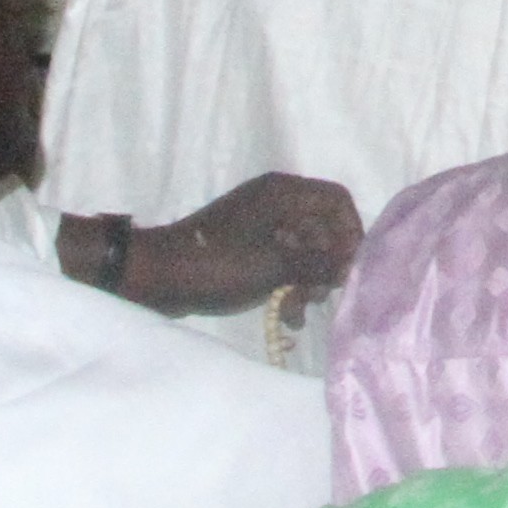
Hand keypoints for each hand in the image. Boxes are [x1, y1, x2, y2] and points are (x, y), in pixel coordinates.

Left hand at [114, 174, 362, 311]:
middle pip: (322, 227)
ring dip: (305, 281)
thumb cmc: (218, 264)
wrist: (158, 277)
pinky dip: (287, 283)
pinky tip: (285, 315)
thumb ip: (317, 263)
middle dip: (324, 265)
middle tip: (319, 297)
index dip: (350, 233)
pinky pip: (281, 260)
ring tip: (296, 313)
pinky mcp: (248, 247)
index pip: (337, 200)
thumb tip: (350, 266)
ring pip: (303, 249)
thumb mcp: (274, 266)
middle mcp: (276, 201)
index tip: (349, 269)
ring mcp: (260, 224)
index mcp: (283, 192)